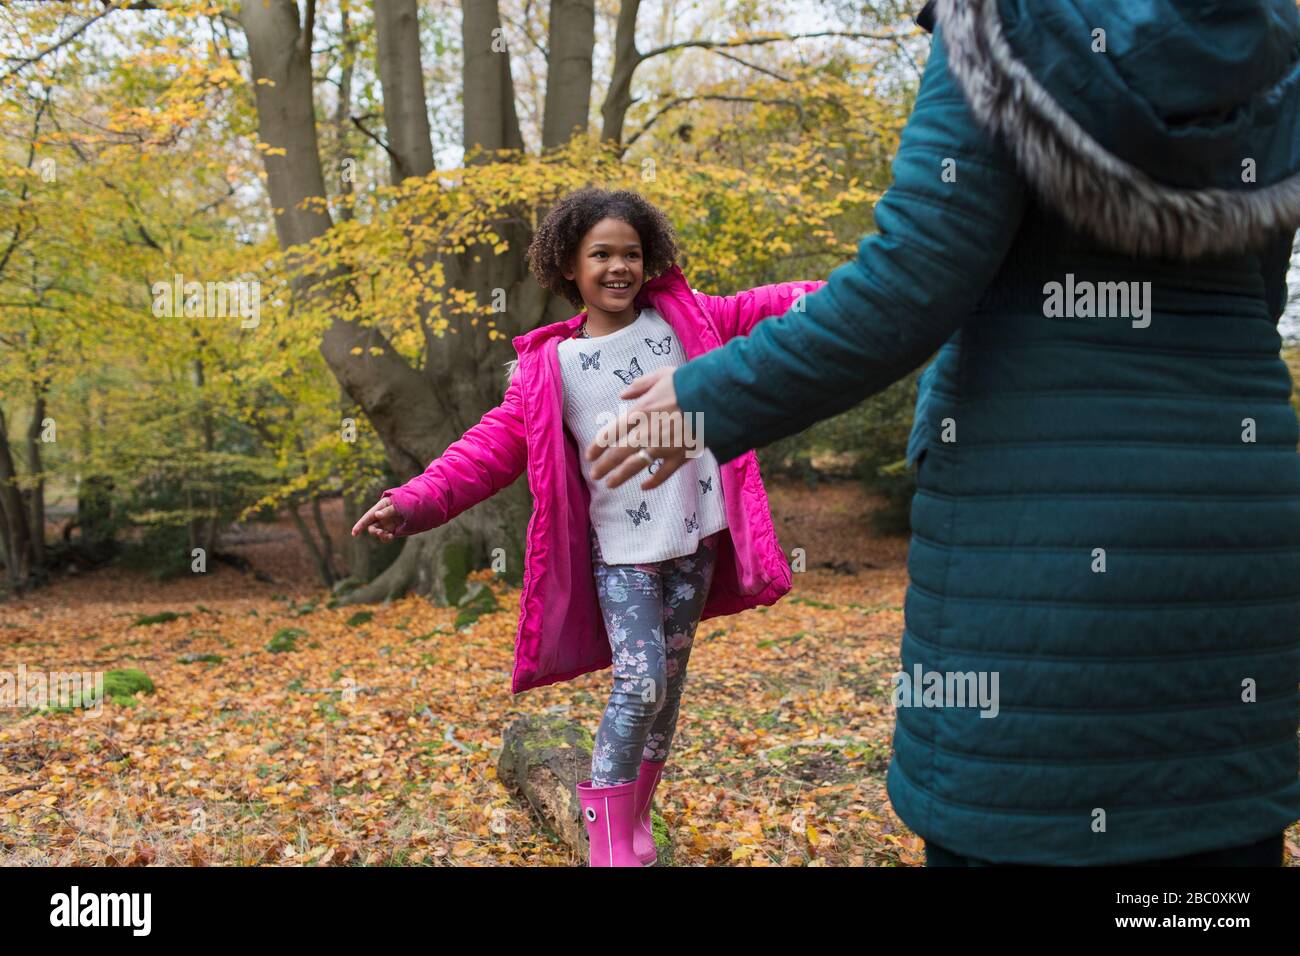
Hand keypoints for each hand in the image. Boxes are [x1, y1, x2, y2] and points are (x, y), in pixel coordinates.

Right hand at [351, 495, 402, 541]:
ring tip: (389, 535)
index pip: (368, 517)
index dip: (360, 525)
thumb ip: (388, 511)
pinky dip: (386, 538)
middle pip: (371, 527)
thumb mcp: (397, 505)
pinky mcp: (392, 530)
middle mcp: (380, 516)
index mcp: (380, 507)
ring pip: (377, 532)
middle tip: (380, 532)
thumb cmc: (406, 502)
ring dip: (380, 535)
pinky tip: (391, 536)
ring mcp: (386, 523)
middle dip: (374, 531)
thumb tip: (376, 515)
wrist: (416, 506)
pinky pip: (385, 536)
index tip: (354, 533)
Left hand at [585, 366, 689, 490]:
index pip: (611, 433)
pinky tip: (644, 487)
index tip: (589, 455)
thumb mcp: (661, 375)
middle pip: (618, 453)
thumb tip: (622, 395)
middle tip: (594, 475)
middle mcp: (646, 433)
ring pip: (635, 467)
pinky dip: (652, 482)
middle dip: (603, 466)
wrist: (715, 399)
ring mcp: (663, 448)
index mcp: (639, 412)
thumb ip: (639, 385)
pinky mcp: (680, 457)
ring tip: (610, 484)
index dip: (597, 446)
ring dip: (620, 477)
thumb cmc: (688, 383)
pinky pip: (663, 474)